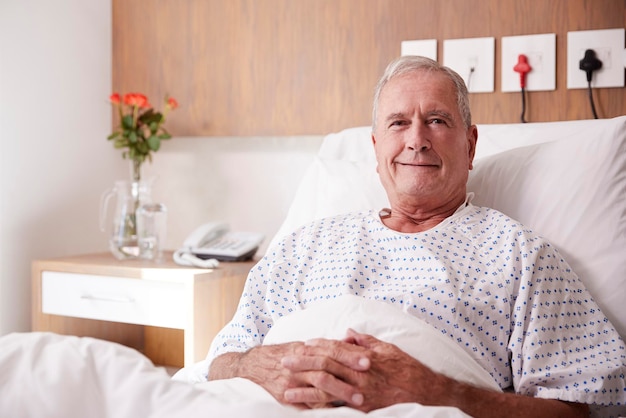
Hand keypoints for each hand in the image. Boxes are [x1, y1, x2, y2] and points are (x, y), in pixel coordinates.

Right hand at [210, 341, 368, 408]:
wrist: (252, 367)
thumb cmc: (281, 355)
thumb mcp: (300, 346)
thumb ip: (322, 347)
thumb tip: (347, 342)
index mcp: (304, 349)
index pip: (331, 350)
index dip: (350, 354)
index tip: (368, 359)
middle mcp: (298, 364)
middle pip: (327, 368)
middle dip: (348, 375)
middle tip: (368, 380)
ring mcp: (292, 382)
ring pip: (319, 388)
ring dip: (340, 394)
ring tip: (357, 401)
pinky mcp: (286, 397)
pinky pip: (308, 404)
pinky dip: (323, 409)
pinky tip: (338, 412)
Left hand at [282, 329, 449, 411]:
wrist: (426, 393)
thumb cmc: (407, 368)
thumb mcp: (387, 348)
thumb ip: (365, 341)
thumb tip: (347, 333)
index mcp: (364, 356)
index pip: (335, 348)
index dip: (317, 346)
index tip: (302, 345)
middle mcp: (360, 373)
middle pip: (325, 366)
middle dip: (303, 363)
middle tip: (285, 361)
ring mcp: (360, 392)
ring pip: (327, 389)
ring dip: (305, 389)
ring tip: (287, 389)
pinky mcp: (362, 408)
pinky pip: (337, 407)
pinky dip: (320, 407)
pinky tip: (306, 409)